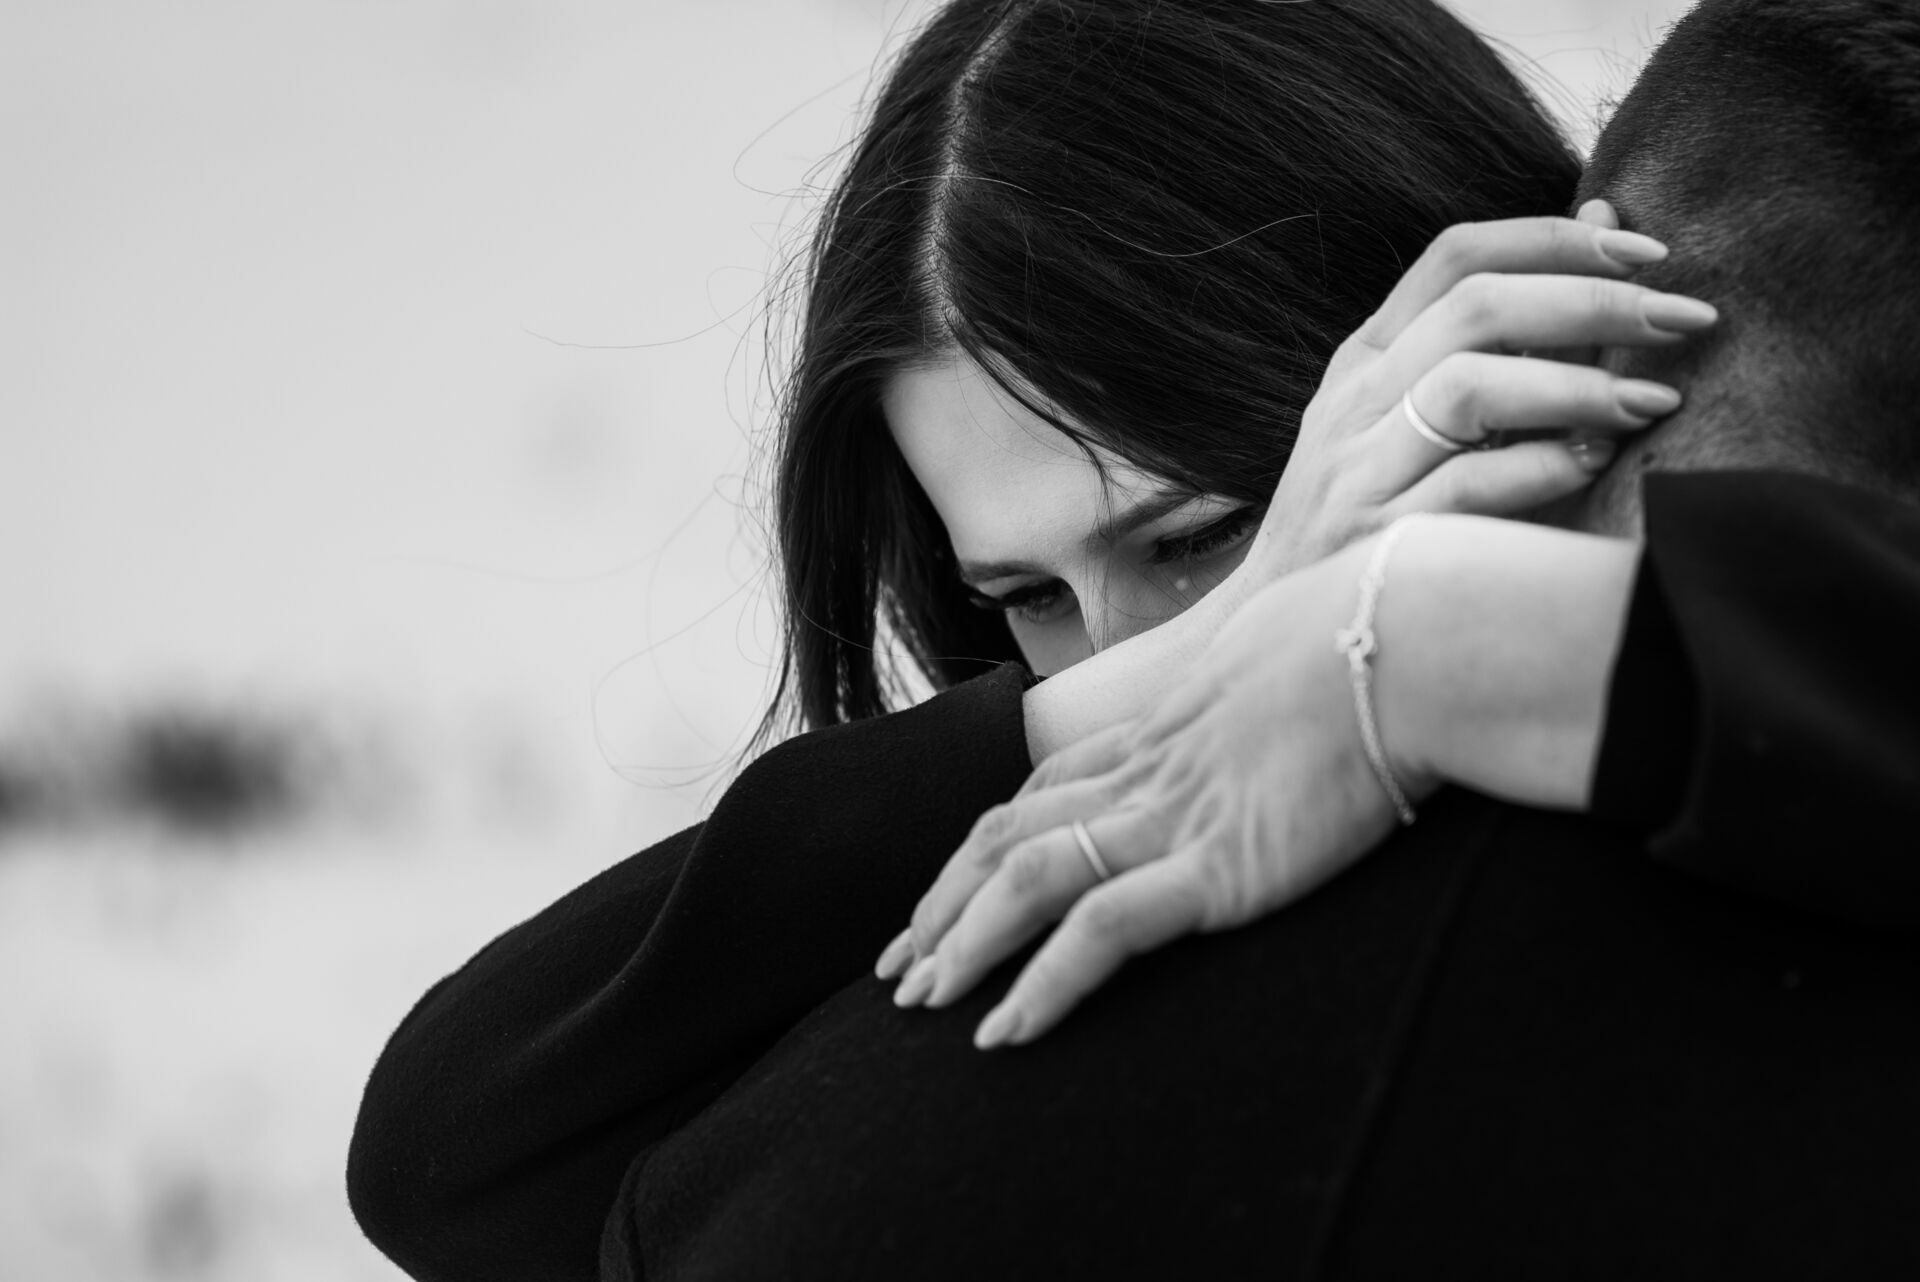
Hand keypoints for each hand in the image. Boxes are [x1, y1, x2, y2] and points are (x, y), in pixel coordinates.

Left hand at [886, 537, 1395, 1045]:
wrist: (1418, 639)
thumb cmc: (1381, 644)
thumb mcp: (1303, 672)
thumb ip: (1273, 707)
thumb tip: (1305, 719)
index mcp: (1162, 730)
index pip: (1039, 793)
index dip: (978, 850)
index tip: (943, 899)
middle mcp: (1148, 774)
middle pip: (1004, 835)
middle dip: (940, 903)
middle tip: (895, 969)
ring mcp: (1176, 818)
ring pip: (1024, 879)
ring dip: (962, 944)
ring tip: (919, 1005)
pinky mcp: (1218, 866)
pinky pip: (1099, 932)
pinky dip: (1040, 985)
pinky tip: (1002, 1033)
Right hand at [1019, 206, 1710, 778]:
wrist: (1273, 640)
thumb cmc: (1370, 521)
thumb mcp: (1413, 413)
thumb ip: (1511, 331)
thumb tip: (1610, 219)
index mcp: (1366, 359)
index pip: (1456, 256)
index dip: (1556, 238)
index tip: (1648, 250)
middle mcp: (1355, 403)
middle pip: (1477, 308)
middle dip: (1594, 302)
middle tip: (1686, 319)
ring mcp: (1358, 471)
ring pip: (1468, 386)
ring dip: (1575, 385)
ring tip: (1654, 402)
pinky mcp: (1374, 543)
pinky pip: (1466, 488)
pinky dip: (1539, 467)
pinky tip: (1593, 463)